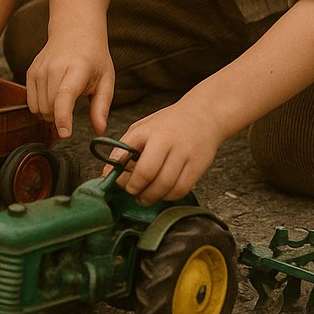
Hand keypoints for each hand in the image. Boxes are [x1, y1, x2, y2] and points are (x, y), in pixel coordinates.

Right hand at [25, 29, 113, 139]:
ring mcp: (39, 69)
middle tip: (72, 111)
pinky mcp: (30, 72)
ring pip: (39, 108)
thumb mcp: (106, 80)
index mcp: (77, 69)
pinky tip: (52, 98)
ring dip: (50, 115)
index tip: (65, 134)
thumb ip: (101, 106)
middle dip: (60, 119)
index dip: (63, 117)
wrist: (74, 32)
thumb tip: (100, 130)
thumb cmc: (93, 58)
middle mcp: (54, 68)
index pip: (65, 96)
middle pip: (50, 107)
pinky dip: (40, 107)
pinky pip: (31, 102)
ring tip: (63, 103)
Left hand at [108, 97, 225, 203]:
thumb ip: (126, 147)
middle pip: (147, 173)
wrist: (204, 115)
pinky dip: (169, 197)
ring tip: (144, 197)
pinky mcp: (198, 166)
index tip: (114, 180)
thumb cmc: (169, 124)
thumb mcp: (143, 127)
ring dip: (151, 196)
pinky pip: (181, 189)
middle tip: (131, 191)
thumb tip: (109, 171)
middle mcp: (167, 141)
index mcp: (149, 130)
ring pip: (165, 185)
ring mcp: (184, 154)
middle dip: (135, 188)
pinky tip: (162, 194)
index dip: (118, 171)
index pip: (127, 153)